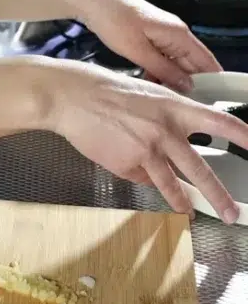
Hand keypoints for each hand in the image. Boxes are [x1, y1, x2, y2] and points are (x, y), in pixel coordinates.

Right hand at [45, 60, 247, 222]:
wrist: (72, 97)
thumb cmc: (106, 90)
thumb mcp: (146, 94)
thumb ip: (166, 119)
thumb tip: (174, 146)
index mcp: (173, 106)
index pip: (219, 122)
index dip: (243, 136)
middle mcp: (165, 130)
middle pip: (200, 169)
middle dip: (219, 196)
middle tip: (232, 212)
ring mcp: (146, 150)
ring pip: (172, 185)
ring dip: (183, 203)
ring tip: (189, 212)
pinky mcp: (127, 165)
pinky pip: (139, 177)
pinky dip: (136, 174)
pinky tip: (122, 157)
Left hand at [62, 0, 221, 91]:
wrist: (92, 1)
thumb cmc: (115, 23)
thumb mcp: (138, 51)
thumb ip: (164, 69)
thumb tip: (189, 87)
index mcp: (179, 34)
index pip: (207, 62)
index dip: (212, 83)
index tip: (209, 106)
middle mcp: (176, 33)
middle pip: (192, 64)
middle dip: (189, 85)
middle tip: (183, 109)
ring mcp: (163, 34)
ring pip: (176, 62)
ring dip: (171, 79)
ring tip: (164, 101)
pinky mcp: (150, 36)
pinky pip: (162, 57)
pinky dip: (159, 70)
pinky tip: (149, 85)